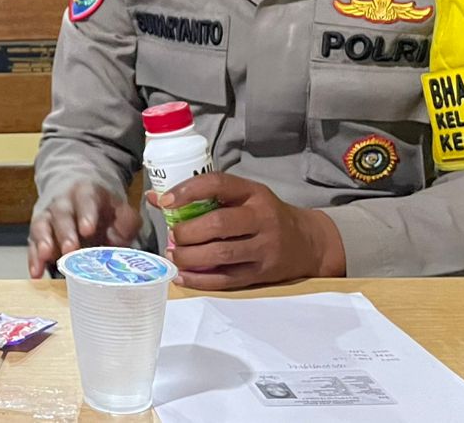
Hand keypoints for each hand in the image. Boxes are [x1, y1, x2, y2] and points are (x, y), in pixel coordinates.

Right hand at [26, 180, 142, 277]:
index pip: (86, 200)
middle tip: (70, 249)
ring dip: (43, 243)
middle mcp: (62, 202)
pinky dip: (33, 258)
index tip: (88, 230)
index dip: (86, 214)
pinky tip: (36, 272)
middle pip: (61, 214)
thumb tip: (123, 234)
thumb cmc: (99, 207)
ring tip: (46, 257)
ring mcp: (47, 217)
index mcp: (85, 192)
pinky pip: (33, 244)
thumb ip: (126, 220)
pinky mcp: (37, 233)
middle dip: (65, 232)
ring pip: (42, 226)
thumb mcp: (118, 207)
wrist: (75, 193)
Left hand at [156, 173, 345, 289]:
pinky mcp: (262, 273)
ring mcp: (264, 247)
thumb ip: (204, 197)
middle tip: (173, 236)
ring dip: (190, 257)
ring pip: (222, 254)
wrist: (309, 242)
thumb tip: (155, 198)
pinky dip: (200, 280)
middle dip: (188, 232)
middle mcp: (261, 218)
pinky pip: (227, 279)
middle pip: (219, 223)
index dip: (188, 191)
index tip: (165, 202)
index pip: (218, 184)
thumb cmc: (266, 215)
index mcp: (253, 192)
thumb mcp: (243, 197)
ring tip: (174, 255)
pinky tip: (183, 276)